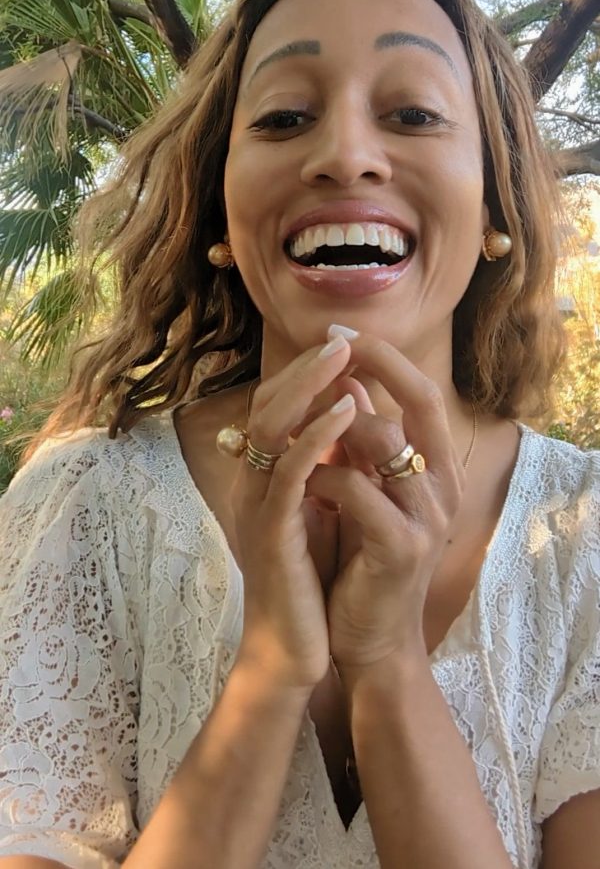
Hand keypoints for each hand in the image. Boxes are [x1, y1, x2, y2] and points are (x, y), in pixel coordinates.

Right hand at [231, 335, 356, 691]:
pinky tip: (346, 411)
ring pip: (271, 428)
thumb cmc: (309, 580)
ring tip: (342, 354)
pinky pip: (289, 472)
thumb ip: (328, 464)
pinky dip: (317, 436)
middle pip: (268, 406)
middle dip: (306, 368)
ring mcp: (257, 504)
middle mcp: (253, 482)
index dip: (305, 374)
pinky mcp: (271, 531)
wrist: (292, 648)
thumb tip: (350, 412)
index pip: (277, 409)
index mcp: (265, 478)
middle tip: (341, 336)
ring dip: (308, 386)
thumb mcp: (321, 511)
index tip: (342, 345)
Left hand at [305, 331, 464, 674]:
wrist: (369, 636)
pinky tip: (300, 484)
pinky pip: (354, 489)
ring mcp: (429, 517)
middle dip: (372, 365)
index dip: (385, 357)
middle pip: (421, 401)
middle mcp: (446, 487)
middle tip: (327, 345)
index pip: (424, 392)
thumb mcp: (368, 488)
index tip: (341, 331)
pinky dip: (320, 476)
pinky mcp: (401, 547)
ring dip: (333, 428)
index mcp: (439, 469)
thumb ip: (363, 439)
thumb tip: (348, 378)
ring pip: (383, 440)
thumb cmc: (364, 556)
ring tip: (301, 436)